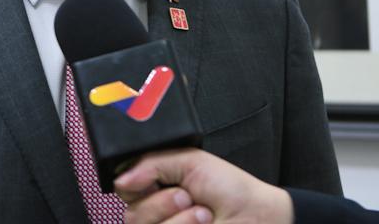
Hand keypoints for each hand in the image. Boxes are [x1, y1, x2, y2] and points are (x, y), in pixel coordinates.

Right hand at [114, 148, 293, 223]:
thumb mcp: (189, 161)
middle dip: (162, 202)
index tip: (155, 180)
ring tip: (202, 213)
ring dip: (179, 220)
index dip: (136, 185)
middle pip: (132, 214)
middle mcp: (157, 213)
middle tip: (187, 196)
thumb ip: (151, 163)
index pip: (124, 188)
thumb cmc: (230, 188)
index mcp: (155, 186)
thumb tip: (122, 178)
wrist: (256, 215)